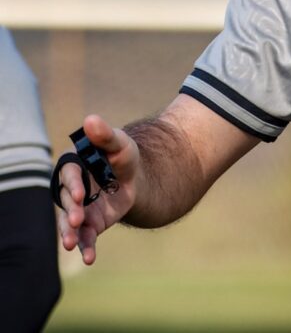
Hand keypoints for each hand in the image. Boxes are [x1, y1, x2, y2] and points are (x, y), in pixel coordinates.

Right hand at [56, 114, 140, 264]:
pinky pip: (85, 237)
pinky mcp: (91, 223)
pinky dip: (86, 247)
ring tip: (72, 245)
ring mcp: (80, 208)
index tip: (80, 195)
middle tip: (78, 220)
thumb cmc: (124, 156)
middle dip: (71, 211)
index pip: (69, 175)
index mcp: (75, 166)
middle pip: (66, 201)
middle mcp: (72, 189)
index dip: (73, 185)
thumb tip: (90, 119)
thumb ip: (105, 135)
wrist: (137, 178)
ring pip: (70, 223)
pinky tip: (89, 258)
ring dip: (70, 234)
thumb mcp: (119, 143)